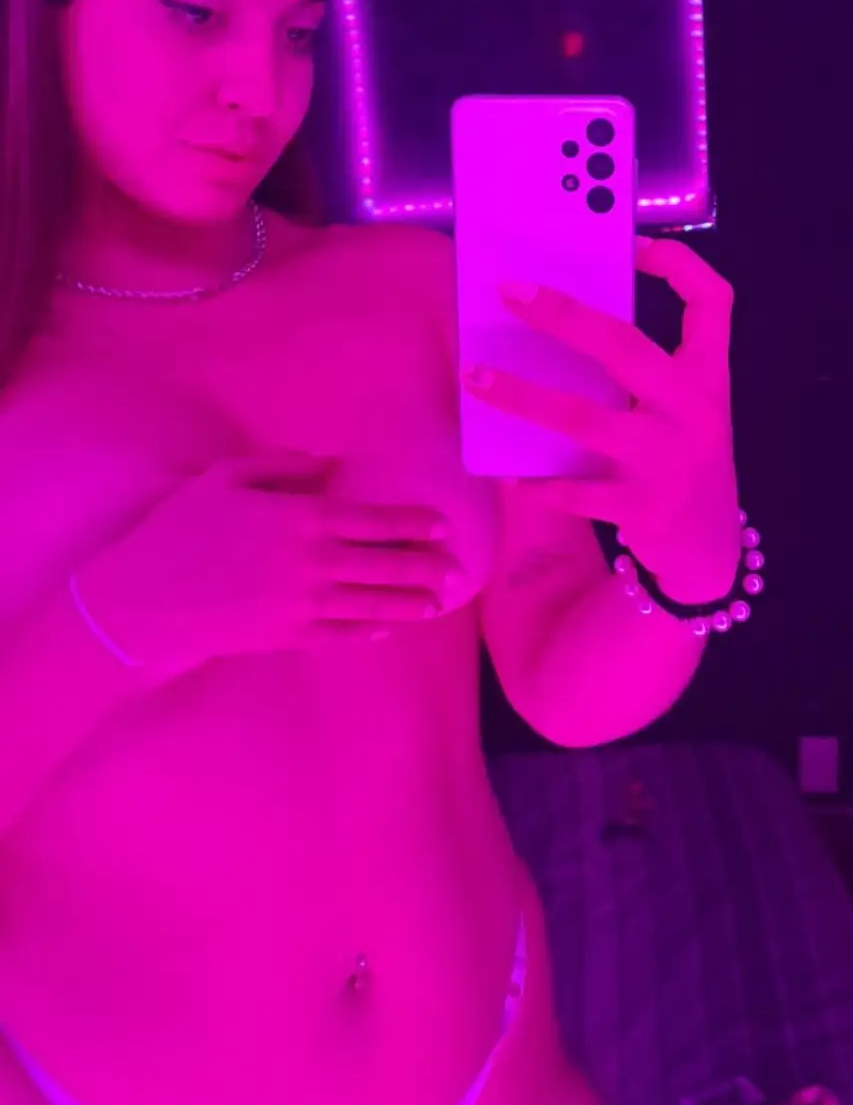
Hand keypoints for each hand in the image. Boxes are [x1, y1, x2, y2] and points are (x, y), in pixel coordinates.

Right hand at [79, 451, 459, 679]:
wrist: (144, 599)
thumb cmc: (181, 529)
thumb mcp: (227, 478)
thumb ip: (283, 466)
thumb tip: (331, 466)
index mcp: (301, 517)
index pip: (374, 518)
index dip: (413, 521)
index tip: (442, 524)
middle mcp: (313, 562)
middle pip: (386, 564)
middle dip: (425, 566)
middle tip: (456, 568)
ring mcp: (304, 605)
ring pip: (373, 604)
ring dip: (410, 603)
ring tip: (437, 602)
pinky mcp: (289, 638)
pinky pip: (342, 635)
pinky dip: (370, 630)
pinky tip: (388, 628)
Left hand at [462, 236, 741, 601]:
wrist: (709, 548)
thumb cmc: (680, 459)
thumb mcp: (681, 409)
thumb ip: (642, 375)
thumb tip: (559, 323)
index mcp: (709, 375)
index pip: (713, 301)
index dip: (680, 264)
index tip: (633, 244)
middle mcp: (695, 411)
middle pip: (625, 347)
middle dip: (563, 316)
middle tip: (510, 293)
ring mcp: (668, 461)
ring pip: (582, 418)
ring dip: (522, 396)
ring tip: (476, 377)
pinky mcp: (642, 508)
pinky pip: (575, 490)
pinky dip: (538, 482)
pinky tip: (509, 473)